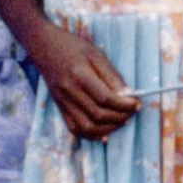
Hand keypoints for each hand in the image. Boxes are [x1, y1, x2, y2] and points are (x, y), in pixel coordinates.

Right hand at [37, 28, 135, 143]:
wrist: (45, 49)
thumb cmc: (74, 48)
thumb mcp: (96, 54)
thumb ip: (112, 75)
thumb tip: (128, 94)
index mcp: (80, 75)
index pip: (105, 98)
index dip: (124, 105)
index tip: (137, 104)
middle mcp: (70, 92)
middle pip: (97, 114)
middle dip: (120, 117)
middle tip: (132, 112)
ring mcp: (63, 103)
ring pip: (87, 127)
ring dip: (108, 128)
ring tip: (123, 121)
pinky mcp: (60, 109)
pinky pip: (75, 129)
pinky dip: (91, 135)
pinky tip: (105, 133)